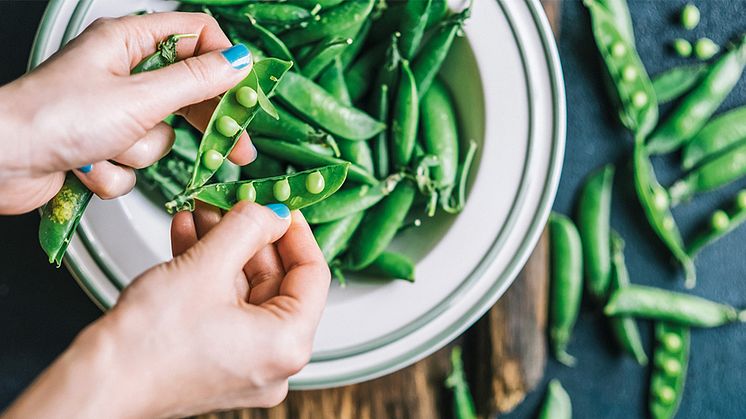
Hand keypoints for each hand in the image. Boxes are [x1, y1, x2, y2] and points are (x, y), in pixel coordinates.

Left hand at [0, 12, 256, 213]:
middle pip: (188, 92)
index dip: (225, 63)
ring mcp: (113, 111)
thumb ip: (196, 82)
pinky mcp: (104, 146)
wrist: (0, 163)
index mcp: (128, 42)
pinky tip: (91, 166)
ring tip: (110, 148)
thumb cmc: (54, 117)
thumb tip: (239, 62)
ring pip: (161, 136)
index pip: (196, 37)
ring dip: (138, 152)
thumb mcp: (139, 97)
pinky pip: (135, 163)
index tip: (248, 94)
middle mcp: (123, 73)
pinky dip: (116, 172)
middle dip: (204, 125)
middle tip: (237, 148)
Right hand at [3, 202, 330, 417]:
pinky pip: (225, 308)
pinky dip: (209, 273)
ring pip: (245, 291)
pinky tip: (189, 238)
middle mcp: (273, 362)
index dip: (295, 232)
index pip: (313, 275)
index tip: (281, 206)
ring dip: (223, 248)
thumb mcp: (206, 266)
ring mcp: (245, 365)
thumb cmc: (147, 345)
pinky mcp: (217, 362)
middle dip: (249, 236)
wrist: (95, 386)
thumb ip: (247, 228)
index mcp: (288, 344)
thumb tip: (272, 211)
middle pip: (276, 282)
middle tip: (232, 203)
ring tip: (202, 213)